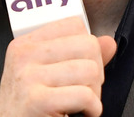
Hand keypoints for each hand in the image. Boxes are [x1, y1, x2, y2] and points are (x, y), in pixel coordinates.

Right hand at [0, 17, 116, 116]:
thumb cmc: (29, 110)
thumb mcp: (48, 77)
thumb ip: (78, 56)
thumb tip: (108, 42)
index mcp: (25, 44)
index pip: (74, 24)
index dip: (88, 48)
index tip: (81, 69)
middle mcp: (24, 56)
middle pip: (87, 45)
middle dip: (96, 72)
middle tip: (84, 90)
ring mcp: (28, 77)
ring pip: (90, 70)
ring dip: (95, 93)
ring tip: (81, 104)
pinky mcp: (37, 101)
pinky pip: (84, 95)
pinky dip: (92, 109)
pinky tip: (81, 114)